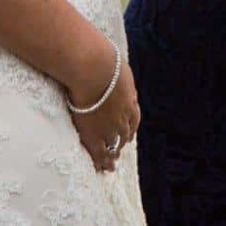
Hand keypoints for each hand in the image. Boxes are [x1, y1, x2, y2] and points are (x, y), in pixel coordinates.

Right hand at [65, 42, 139, 173]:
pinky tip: (100, 168)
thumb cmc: (101, 62)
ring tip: (110, 166)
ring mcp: (109, 127)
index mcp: (129, 100)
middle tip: (118, 150)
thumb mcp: (114, 64)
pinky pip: (98, 152)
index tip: (128, 135)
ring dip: (112, 156)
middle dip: (121, 143)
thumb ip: (111, 69)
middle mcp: (123, 116)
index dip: (129, 127)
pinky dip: (100, 161)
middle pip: (124, 134)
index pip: (132, 118)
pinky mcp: (93, 134)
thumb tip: (105, 57)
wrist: (94, 70)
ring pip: (113, 147)